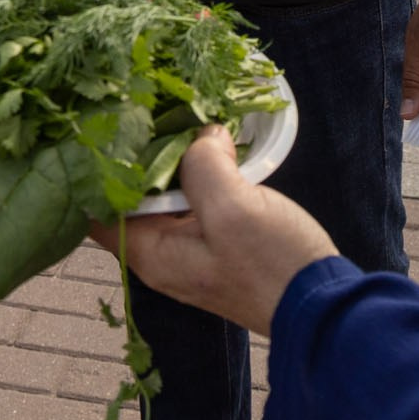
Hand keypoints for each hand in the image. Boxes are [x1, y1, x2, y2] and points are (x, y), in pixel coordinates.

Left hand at [95, 128, 336, 335]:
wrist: (322, 309)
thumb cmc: (273, 265)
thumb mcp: (235, 208)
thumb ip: (205, 166)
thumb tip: (202, 136)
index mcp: (152, 253)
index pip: (98, 211)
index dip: (96, 170)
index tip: (107, 128)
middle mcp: (163, 257)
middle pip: (130, 201)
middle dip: (136, 158)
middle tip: (145, 110)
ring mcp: (191, 254)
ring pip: (164, 200)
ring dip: (171, 163)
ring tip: (177, 119)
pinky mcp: (218, 248)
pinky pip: (193, 205)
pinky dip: (196, 177)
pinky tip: (211, 150)